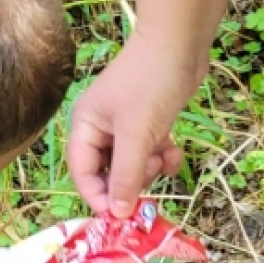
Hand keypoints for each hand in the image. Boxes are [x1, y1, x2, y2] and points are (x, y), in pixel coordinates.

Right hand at [67, 31, 193, 219]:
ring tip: (164, 155)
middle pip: (108, 173)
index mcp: (85, 126)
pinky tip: (175, 149)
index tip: (122, 217)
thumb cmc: (150, 84)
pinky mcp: (148, 123)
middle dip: (130, 181)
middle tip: (151, 179)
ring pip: (132, 166)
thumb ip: (124, 177)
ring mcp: (125, 125)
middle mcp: (100, 127)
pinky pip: (150, 154)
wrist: (180, 45)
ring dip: (150, 169)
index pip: (83, 173)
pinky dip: (162, 157)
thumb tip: (115, 214)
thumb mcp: (136, 135)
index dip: (99, 197)